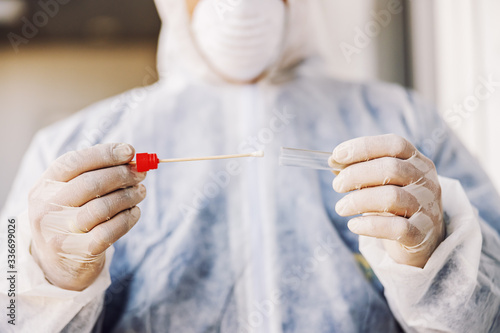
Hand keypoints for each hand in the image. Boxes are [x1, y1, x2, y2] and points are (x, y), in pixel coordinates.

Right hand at [28, 143, 145, 290]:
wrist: (58, 264)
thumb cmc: (71, 218)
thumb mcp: (71, 194)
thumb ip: (95, 173)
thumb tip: (132, 159)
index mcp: (44, 187)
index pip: (73, 162)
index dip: (104, 154)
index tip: (129, 151)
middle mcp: (46, 209)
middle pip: (90, 184)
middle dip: (122, 175)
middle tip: (141, 174)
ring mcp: (60, 233)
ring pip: (103, 207)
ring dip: (129, 196)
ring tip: (141, 192)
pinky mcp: (78, 252)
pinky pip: (110, 231)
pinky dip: (128, 218)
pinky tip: (135, 212)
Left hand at [330, 134, 444, 267]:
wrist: (423, 238)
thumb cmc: (396, 203)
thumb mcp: (382, 182)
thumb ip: (360, 170)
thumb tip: (333, 161)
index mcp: (417, 161)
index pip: (394, 145)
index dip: (364, 147)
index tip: (337, 155)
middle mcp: (426, 181)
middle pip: (391, 168)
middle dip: (356, 174)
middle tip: (337, 186)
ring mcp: (427, 207)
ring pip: (391, 197)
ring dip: (358, 200)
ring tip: (341, 208)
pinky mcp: (422, 233)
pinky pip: (396, 227)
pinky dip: (370, 225)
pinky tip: (353, 225)